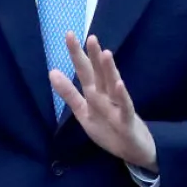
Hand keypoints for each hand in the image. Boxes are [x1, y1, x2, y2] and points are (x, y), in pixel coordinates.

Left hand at [49, 33, 157, 171]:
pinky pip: (125, 107)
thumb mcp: (84, 112)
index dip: (77, 54)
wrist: (135, 152)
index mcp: (95, 94)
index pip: (85, 71)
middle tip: (90, 36)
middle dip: (93, 56)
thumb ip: (69, 94)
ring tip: (104, 53)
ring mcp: (118, 107)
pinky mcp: (127, 121)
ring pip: (113, 86)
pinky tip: (119, 84)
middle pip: (99, 74)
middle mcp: (107, 96)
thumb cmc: (109, 129)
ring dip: (109, 70)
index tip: (69, 34)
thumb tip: (52, 71)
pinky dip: (122, 97)